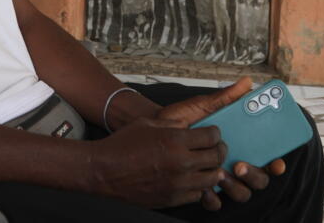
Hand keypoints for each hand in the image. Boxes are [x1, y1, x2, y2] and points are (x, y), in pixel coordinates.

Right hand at [87, 117, 226, 207]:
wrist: (105, 170)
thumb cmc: (121, 146)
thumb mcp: (147, 124)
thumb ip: (172, 124)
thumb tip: (188, 127)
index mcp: (175, 141)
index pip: (211, 136)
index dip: (215, 133)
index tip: (213, 134)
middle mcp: (180, 163)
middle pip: (216, 157)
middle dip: (218, 150)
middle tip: (215, 148)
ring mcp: (178, 184)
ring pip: (212, 178)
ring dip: (212, 169)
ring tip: (206, 164)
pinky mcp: (172, 199)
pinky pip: (197, 194)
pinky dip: (199, 186)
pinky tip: (192, 178)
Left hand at [156, 77, 285, 209]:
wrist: (155, 130)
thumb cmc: (182, 118)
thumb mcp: (204, 106)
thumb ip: (226, 97)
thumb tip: (247, 82)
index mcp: (241, 145)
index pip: (267, 158)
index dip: (276, 162)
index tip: (276, 160)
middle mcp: (234, 163)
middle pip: (259, 178)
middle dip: (255, 174)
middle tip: (240, 164)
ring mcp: (221, 178)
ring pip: (242, 192)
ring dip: (236, 186)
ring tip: (221, 173)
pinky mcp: (203, 189)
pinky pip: (215, 202)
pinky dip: (213, 199)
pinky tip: (206, 190)